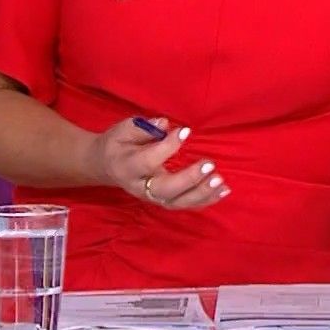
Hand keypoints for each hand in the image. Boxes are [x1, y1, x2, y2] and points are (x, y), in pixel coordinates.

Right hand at [87, 117, 227, 209]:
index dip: (167, 147)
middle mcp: (140, 186)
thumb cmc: (119, 144)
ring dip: (202, 193)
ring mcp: (152, 197)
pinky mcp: (164, 201)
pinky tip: (223, 190)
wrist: (107, 166)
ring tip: (220, 181)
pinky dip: (206, 200)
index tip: (186, 131)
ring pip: (177, 202)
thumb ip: (143, 128)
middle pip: (165, 189)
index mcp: (127, 166)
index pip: (148, 160)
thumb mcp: (123, 130)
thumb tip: (165, 124)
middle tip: (209, 164)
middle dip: (189, 179)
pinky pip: (185, 204)